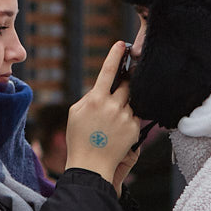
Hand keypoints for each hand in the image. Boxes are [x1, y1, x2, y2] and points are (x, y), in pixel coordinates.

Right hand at [67, 40, 141, 191]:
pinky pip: (135, 116)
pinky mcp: (135, 129)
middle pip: (126, 84)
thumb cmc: (79, 139)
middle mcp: (112, 105)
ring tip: (111, 121)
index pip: (108, 71)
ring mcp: (125, 117)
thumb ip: (89, 96)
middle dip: (125, 84)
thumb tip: (101, 87)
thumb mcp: (75, 113)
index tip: (121, 44)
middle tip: (119, 91)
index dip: (115, 55)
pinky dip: (128, 120)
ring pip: (131, 101)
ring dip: (124, 106)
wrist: (91, 166)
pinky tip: (117, 131)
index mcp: (96, 99)